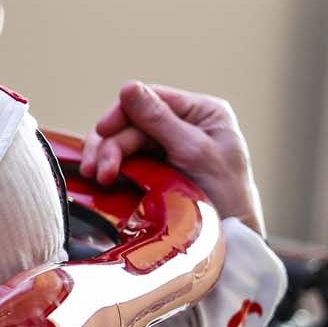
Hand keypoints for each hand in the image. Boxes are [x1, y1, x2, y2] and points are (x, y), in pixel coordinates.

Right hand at [79, 81, 265, 236]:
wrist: (230, 240)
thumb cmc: (225, 194)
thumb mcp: (194, 151)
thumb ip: (160, 119)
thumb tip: (128, 86)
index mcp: (202, 113)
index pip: (151, 98)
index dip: (122, 112)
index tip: (102, 131)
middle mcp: (184, 126)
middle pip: (132, 122)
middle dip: (112, 145)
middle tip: (99, 171)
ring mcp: (168, 148)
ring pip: (123, 141)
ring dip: (105, 156)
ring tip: (97, 177)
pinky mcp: (155, 169)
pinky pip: (125, 160)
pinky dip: (109, 167)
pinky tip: (101, 178)